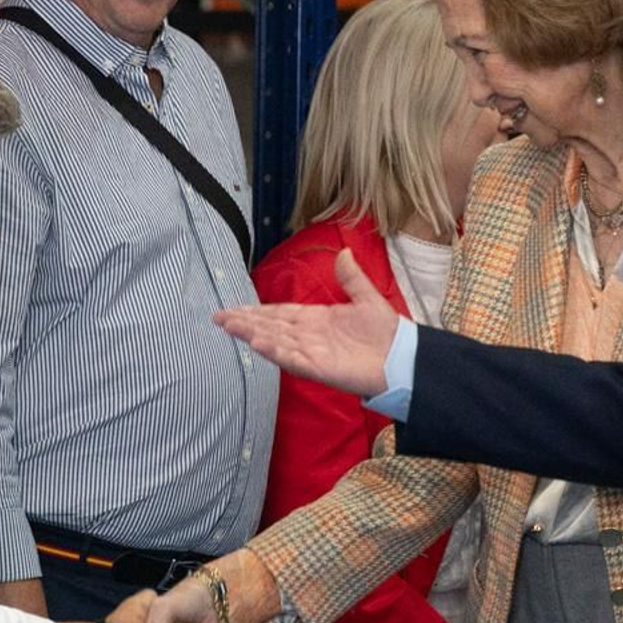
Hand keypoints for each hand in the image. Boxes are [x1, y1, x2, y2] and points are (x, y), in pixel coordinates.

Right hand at [215, 248, 397, 397]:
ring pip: (276, 342)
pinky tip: (259, 344)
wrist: (404, 358)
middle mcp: (309, 337)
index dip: (257, 311)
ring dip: (253, 334)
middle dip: (245, 322)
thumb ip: (351, 278)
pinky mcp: (321, 369)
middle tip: (219, 317)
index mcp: (317, 319)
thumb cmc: (386, 333)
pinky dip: (276, 352)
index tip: (234, 309)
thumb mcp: (367, 298)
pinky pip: (294, 360)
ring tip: (230, 327)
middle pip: (271, 327)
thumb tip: (343, 252)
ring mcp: (313, 353)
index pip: (280, 314)